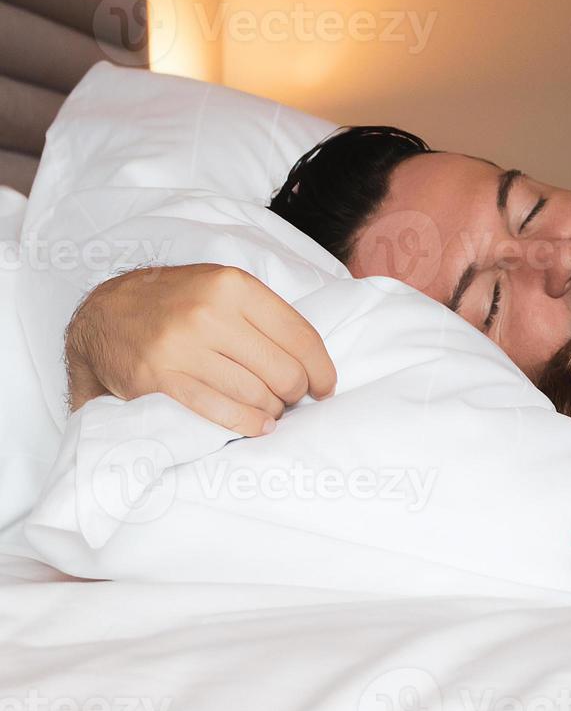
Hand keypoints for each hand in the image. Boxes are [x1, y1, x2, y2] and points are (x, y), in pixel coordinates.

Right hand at [65, 264, 336, 436]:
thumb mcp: (221, 287)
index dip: (321, 368)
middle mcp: (209, 314)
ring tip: (270, 409)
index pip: (300, 336)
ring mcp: (182, 348)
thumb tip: (314, 359)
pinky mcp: (160, 381)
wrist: (104, 315)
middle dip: (296, 392)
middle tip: (292, 398)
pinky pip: (221, 412)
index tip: (325, 386)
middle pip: (283, 370)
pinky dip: (249, 424)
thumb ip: (264, 314)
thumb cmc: (176, 302)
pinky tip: (258, 425)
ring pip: (256, 394)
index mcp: (233, 286)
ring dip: (272, 410)